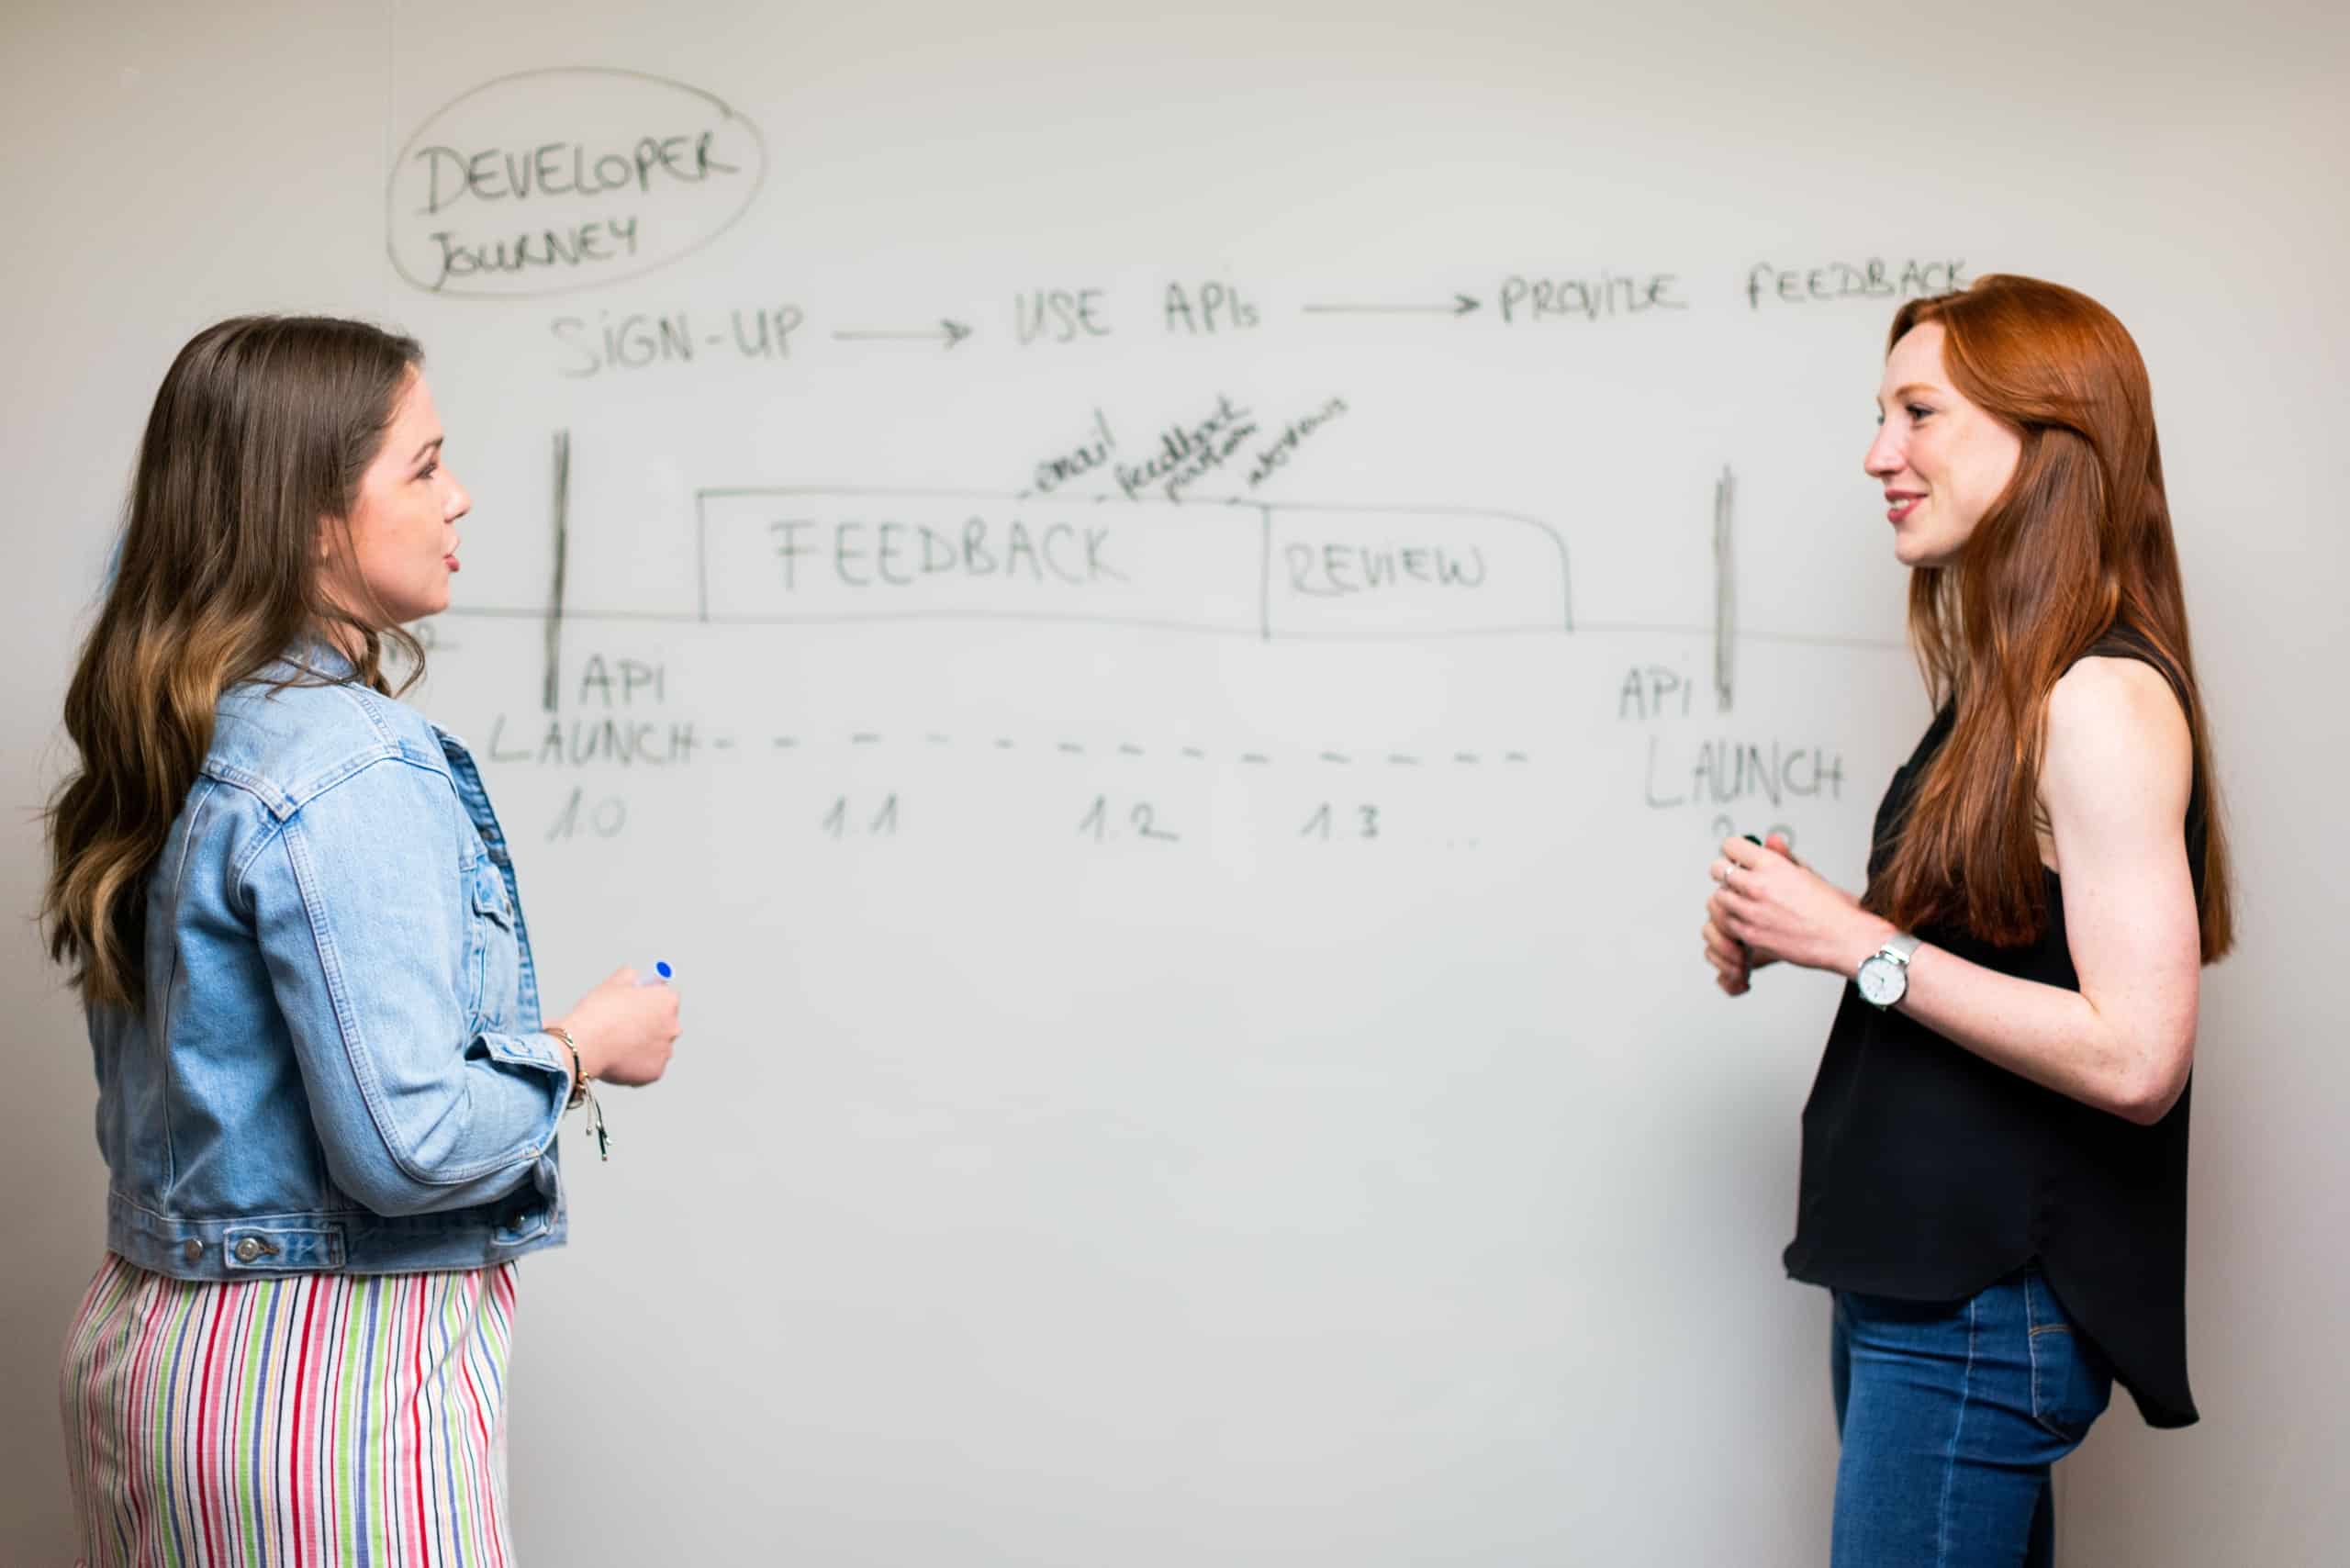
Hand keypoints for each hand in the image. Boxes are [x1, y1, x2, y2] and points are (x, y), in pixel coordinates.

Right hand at [549, 967, 679, 1087]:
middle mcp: (673, 1026)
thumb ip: (631, 976)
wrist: (585, 1044)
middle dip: (648, 1025)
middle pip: (664, 1024)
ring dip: (643, 1046)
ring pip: (656, 1047)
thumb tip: (635, 977)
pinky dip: (637, 1065)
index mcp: (667, 1001)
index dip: (649, 1001)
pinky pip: (648, 1067)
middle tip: (624, 1028)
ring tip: (618, 1045)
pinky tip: (619, 1059)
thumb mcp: (614, 982)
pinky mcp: (655, 1073)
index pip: (666, 998)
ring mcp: (665, 1052)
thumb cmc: (598, 1012)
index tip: (636, 1006)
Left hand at [1706, 834, 1888, 979]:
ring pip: (1718, 897)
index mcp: (1771, 865)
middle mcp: (1757, 886)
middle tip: (1736, 878)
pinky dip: (1733, 920)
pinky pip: (1726, 922)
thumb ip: (1783, 856)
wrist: (1844, 939)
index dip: (1736, 850)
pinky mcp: (1749, 934)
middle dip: (1726, 871)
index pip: (1731, 846)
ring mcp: (1750, 912)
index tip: (1740, 857)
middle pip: (1718, 869)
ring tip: (1744, 902)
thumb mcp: (1808, 872)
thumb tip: (1770, 840)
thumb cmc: (1832, 908)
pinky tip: (1748, 920)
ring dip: (1729, 897)